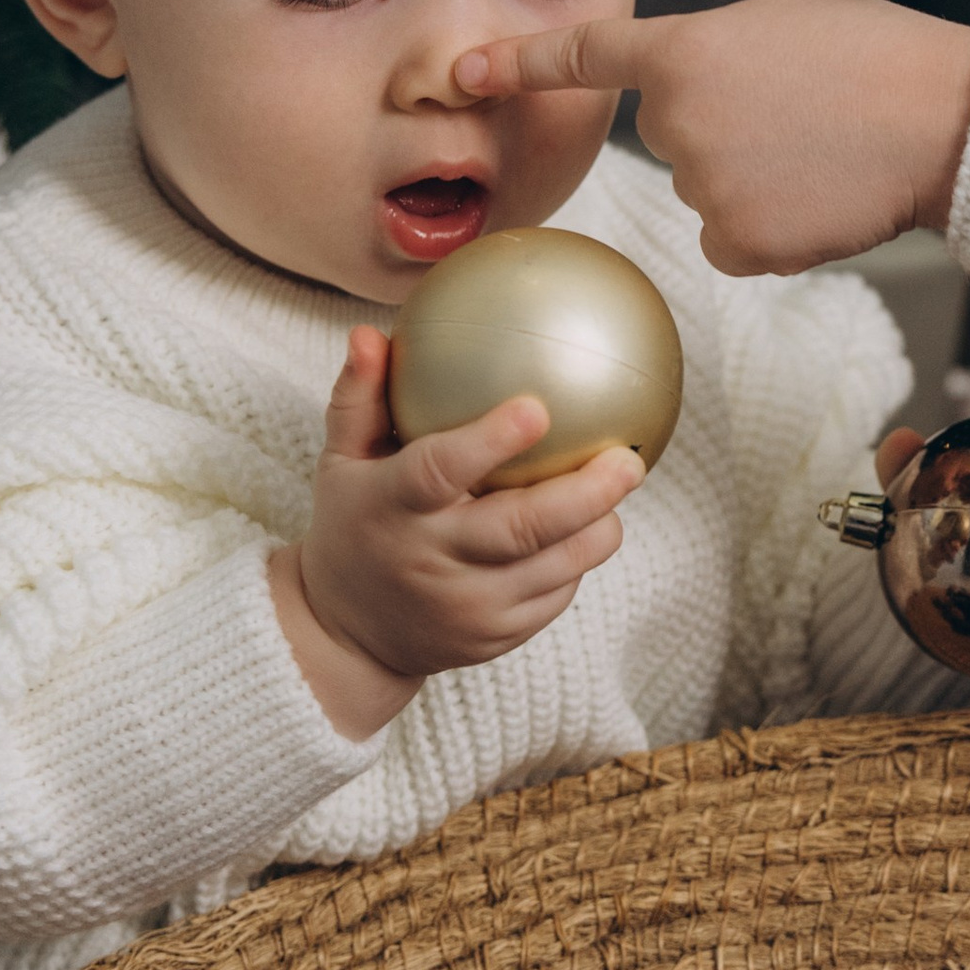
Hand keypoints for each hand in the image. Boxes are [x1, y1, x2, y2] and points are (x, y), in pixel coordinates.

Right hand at [270, 329, 643, 735]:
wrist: (349, 636)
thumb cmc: (355, 524)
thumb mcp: (341, 462)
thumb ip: (360, 398)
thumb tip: (370, 332)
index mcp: (392, 509)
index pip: (440, 471)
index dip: (489, 442)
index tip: (538, 407)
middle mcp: (431, 562)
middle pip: (521, 528)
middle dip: (584, 493)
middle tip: (628, 458)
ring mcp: (467, 607)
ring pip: (553, 567)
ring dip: (598, 526)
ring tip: (625, 480)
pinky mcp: (495, 637)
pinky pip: (555, 595)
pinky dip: (578, 559)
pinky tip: (594, 525)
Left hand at [453, 0, 969, 276]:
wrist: (944, 120)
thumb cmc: (876, 57)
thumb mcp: (779, 26)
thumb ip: (714, 57)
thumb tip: (696, 104)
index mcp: (686, 51)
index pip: (587, 57)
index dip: (522, 62)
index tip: (464, 71)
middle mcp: (677, 122)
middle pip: (676, 137)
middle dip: (724, 130)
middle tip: (802, 111)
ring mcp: (704, 189)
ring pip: (708, 193)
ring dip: (753, 180)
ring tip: (826, 151)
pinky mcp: (737, 244)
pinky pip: (731, 242)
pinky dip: (769, 231)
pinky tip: (820, 202)